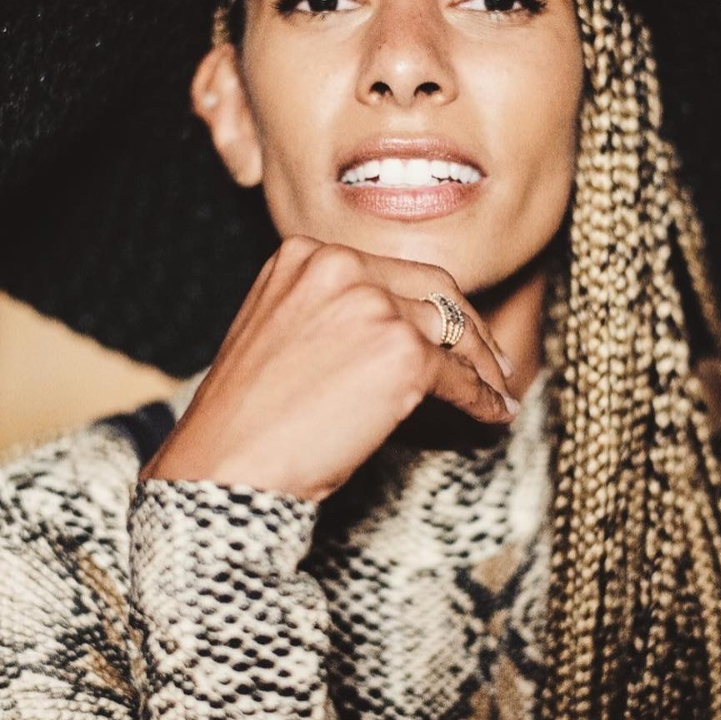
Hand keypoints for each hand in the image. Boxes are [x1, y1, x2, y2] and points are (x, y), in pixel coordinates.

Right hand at [139, 235, 516, 502]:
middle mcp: (342, 266)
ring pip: (452, 330)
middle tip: (491, 359)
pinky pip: (459, 377)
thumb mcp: (277, 329)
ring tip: (496, 390)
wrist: (225, 466)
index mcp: (305, 253)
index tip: (448, 328)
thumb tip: (399, 325)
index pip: (390, 269)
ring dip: (481, 366)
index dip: (428, 302)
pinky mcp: (404, 356)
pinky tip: (491, 413)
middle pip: (432, 287)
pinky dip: (480, 399)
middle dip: (468, 325)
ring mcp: (376, 308)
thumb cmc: (245, 417)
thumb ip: (332, 309)